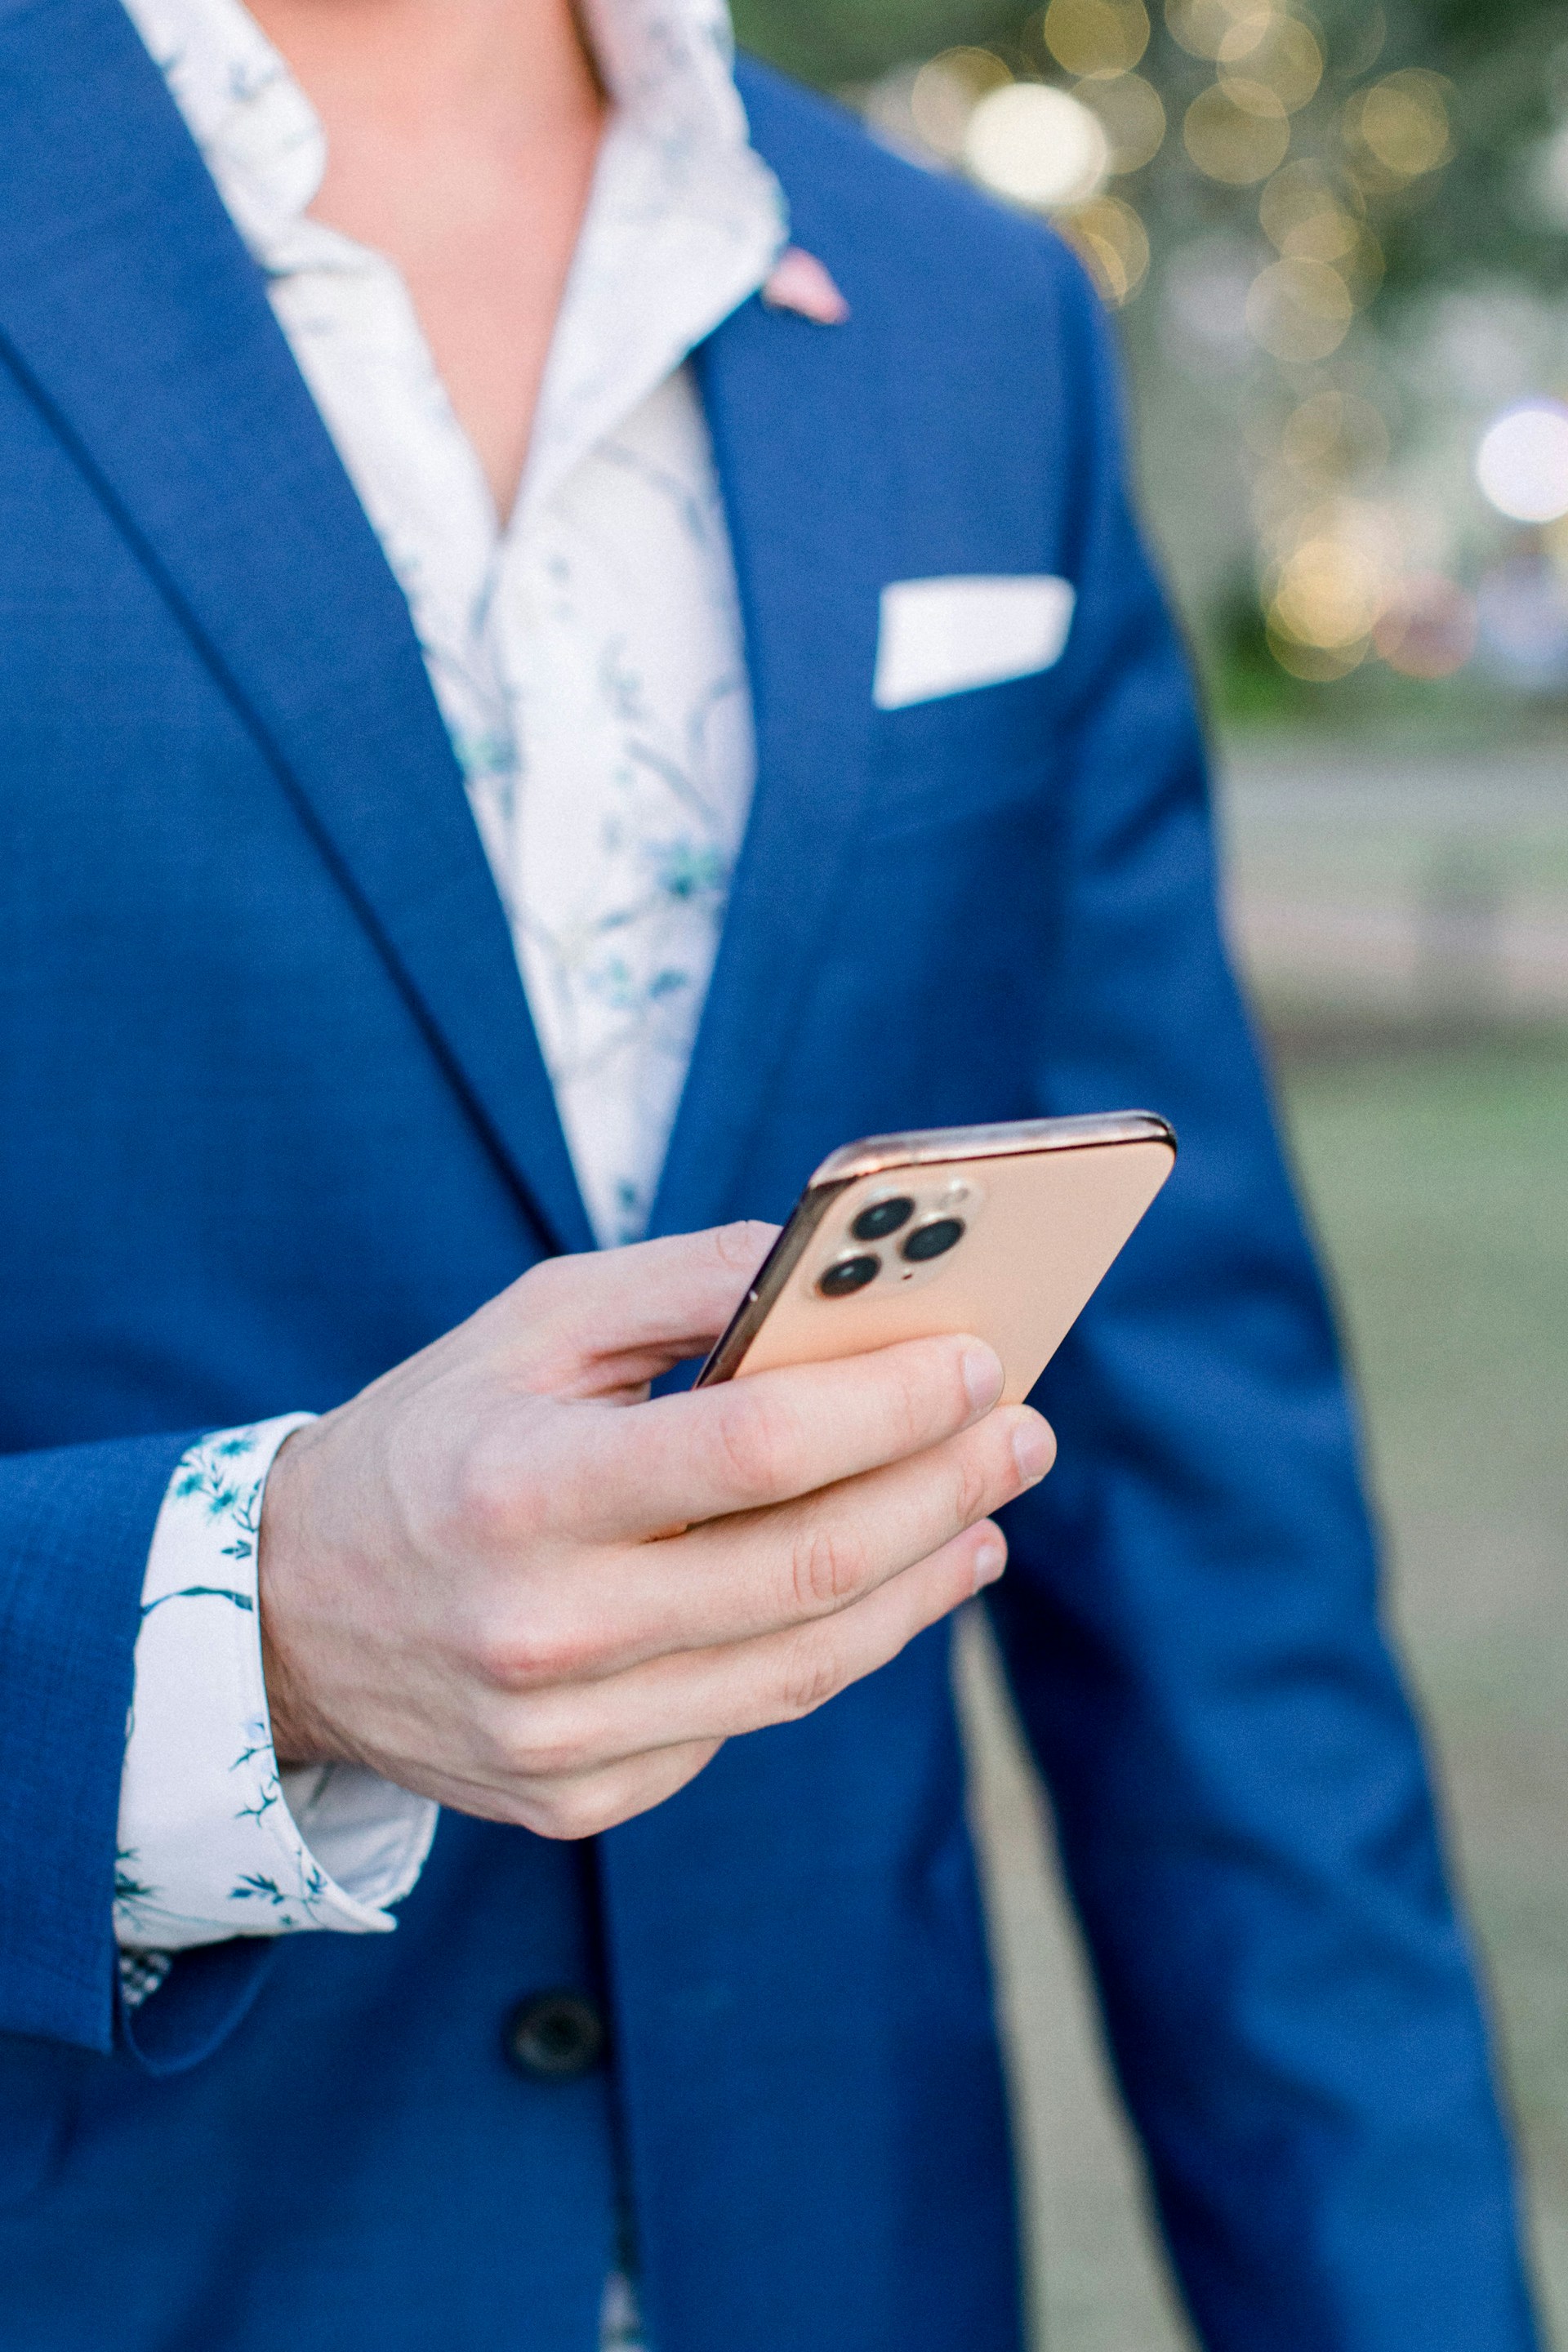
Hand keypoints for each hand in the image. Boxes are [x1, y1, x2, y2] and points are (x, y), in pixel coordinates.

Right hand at [258, 1223, 1054, 1838]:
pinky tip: (884, 1585)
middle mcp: (544, 1630)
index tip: (983, 1360)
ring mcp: (564, 1736)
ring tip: (985, 1513)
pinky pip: (748, 1719)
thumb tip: (837, 1266)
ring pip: (807, 1666)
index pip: (759, 1448)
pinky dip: (835, 1644)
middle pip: (811, 1566)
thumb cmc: (431, 1440)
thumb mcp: (527, 1323)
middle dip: (947, 1488)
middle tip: (1021, 1433)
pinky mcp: (581, 1798)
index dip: (894, 1404)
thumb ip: (682, 1281)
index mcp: (521, 1487)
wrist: (286, 1619)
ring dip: (923, 1582)